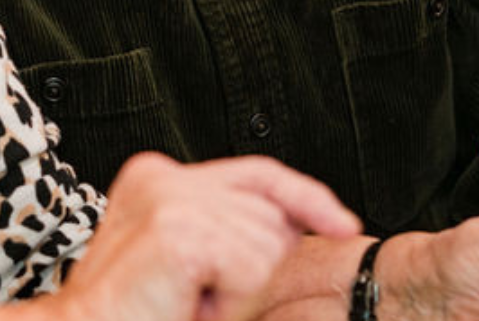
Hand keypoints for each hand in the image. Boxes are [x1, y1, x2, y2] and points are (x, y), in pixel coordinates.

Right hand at [50, 153, 360, 320]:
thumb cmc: (134, 314)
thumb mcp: (189, 260)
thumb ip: (229, 227)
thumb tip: (301, 222)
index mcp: (159, 176)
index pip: (258, 172)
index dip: (308, 197)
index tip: (344, 222)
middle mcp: (162, 176)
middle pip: (270, 214)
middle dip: (256, 269)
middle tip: (195, 298)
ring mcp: (168, 198)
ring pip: (267, 245)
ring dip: (239, 292)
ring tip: (186, 302)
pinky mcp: (175, 229)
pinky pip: (251, 269)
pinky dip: (231, 303)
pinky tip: (187, 305)